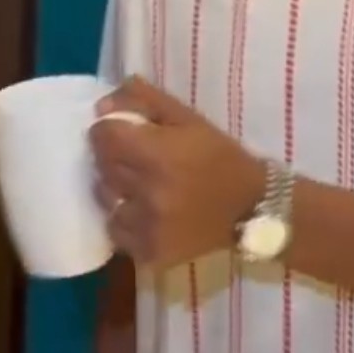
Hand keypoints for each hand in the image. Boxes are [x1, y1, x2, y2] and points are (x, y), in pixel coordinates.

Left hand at [90, 76, 263, 267]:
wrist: (252, 207)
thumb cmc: (220, 157)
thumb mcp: (189, 118)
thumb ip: (144, 101)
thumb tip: (101, 106)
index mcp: (158, 154)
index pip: (103, 136)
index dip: (108, 130)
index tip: (122, 133)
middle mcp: (148, 192)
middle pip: (102, 166)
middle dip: (112, 157)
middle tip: (133, 158)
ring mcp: (147, 226)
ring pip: (105, 199)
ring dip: (115, 189)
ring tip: (137, 186)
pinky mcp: (149, 251)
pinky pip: (116, 231)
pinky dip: (124, 220)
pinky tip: (144, 213)